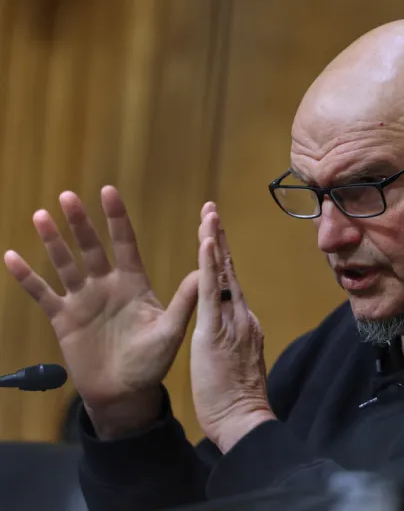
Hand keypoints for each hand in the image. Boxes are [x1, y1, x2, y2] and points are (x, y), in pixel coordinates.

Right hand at [4, 187, 197, 438]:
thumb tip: (203, 271)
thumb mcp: (172, 330)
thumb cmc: (153, 361)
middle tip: (68, 196)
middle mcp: (107, 285)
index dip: (116, 218)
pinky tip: (11, 257)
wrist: (125, 391)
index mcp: (134, 284)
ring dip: (52, 241)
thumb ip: (184, 301)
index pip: (124, 243)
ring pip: (65, 264)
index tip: (109, 191)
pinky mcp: (64, 319)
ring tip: (41, 216)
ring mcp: (83, 300)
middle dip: (80, 222)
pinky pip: (42, 294)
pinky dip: (27, 277)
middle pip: (91, 247)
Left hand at [191, 203, 274, 452]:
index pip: (231, 284)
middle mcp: (242, 316)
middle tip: (211, 210)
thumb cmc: (237, 401)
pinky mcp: (217, 331)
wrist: (245, 420)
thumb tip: (232, 331)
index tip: (215, 235)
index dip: (222, 258)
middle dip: (219, 238)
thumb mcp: (236, 364)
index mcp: (245, 324)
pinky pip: (211, 292)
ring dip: (214, 241)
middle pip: (229, 271)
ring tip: (208, 213)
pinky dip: (208, 265)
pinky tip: (206, 242)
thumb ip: (235, 342)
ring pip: (222, 274)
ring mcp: (233, 321)